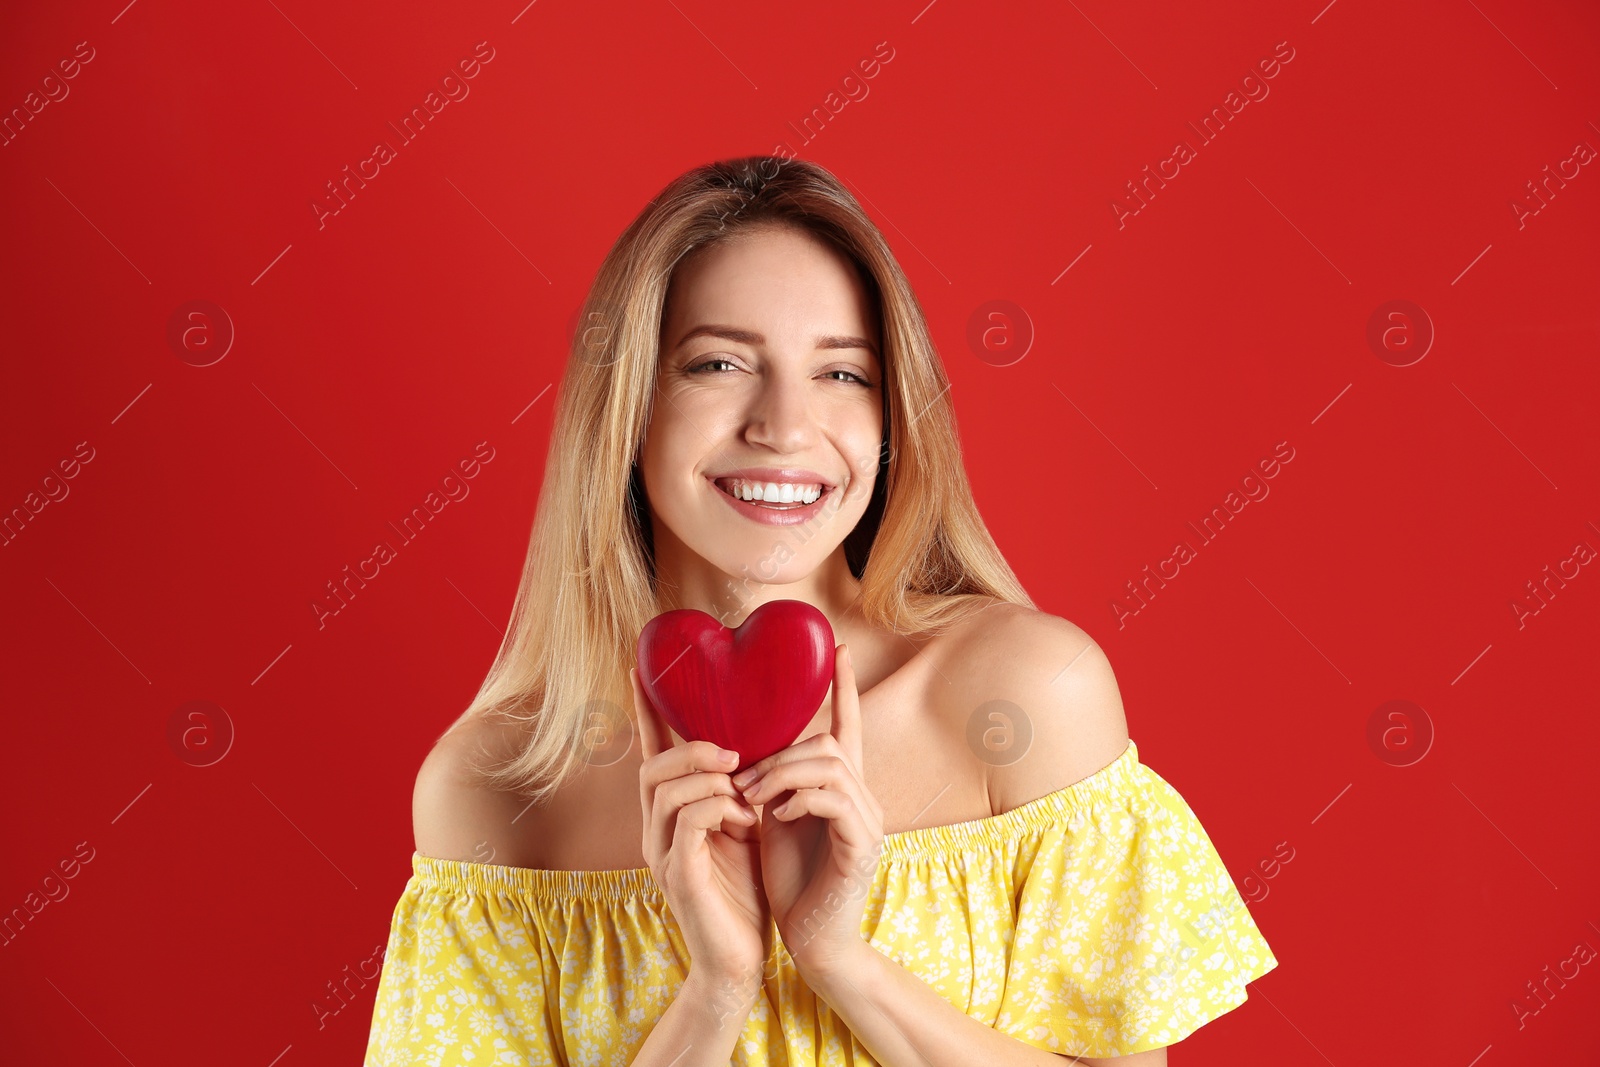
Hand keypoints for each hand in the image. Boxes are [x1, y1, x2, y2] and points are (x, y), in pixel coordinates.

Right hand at [634, 667, 771, 992]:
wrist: (740, 960)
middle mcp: (657, 832)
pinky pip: (686, 823)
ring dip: (708, 777)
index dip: (648, 714)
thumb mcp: (744, 829)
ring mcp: (662, 855)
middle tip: (731, 751)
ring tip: (741, 784)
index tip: (643, 671)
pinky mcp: (678, 876)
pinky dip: (717, 808)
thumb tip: (752, 746)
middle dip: (689, 748)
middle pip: (651, 768)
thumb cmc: (744, 894)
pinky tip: (743, 818)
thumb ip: (738, 791)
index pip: (652, 756)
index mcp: (670, 817)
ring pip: (666, 790)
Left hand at [734, 644, 883, 980]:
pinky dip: (800, 799)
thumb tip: (746, 748)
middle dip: (779, 754)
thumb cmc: (791, 881)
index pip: (847, 726)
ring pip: (828, 765)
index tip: (839, 649)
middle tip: (743, 781)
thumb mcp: (774, 819)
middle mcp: (862, 797)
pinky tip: (778, 816)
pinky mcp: (863, 845)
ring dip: (780, 775)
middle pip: (827, 742)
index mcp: (841, 788)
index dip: (843, 687)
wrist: (812, 940)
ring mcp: (867, 820)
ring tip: (752, 798)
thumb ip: (772, 782)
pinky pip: (834, 799)